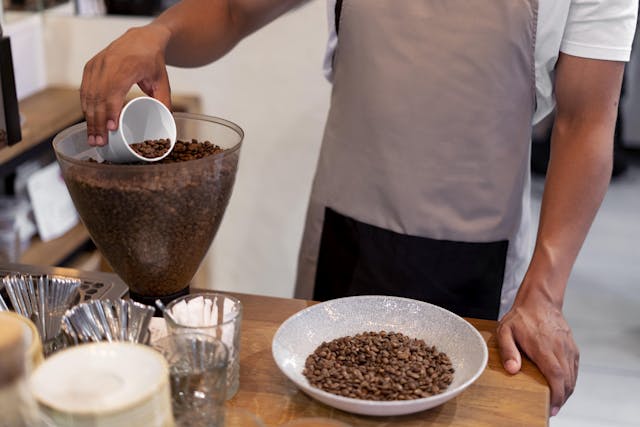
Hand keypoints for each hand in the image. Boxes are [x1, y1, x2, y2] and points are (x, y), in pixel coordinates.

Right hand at [80, 24, 171, 145]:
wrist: (141, 38)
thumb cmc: (153, 61)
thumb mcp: (163, 82)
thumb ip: (165, 102)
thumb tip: (167, 125)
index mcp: (127, 67)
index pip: (114, 92)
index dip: (111, 111)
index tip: (111, 129)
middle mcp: (108, 64)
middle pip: (99, 97)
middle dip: (97, 122)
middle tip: (99, 143)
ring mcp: (97, 64)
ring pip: (89, 95)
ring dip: (89, 118)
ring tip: (93, 138)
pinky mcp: (90, 66)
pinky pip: (85, 89)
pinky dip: (86, 107)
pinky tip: (89, 121)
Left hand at [496, 286, 578, 416]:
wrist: (539, 301)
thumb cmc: (520, 317)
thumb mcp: (505, 330)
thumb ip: (507, 350)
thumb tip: (512, 369)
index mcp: (543, 346)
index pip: (555, 374)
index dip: (556, 394)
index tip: (552, 407)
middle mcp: (559, 348)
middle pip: (567, 379)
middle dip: (561, 398)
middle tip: (552, 409)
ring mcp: (567, 347)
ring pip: (572, 375)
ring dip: (566, 391)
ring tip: (556, 401)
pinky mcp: (572, 346)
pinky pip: (575, 368)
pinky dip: (571, 380)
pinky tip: (562, 387)